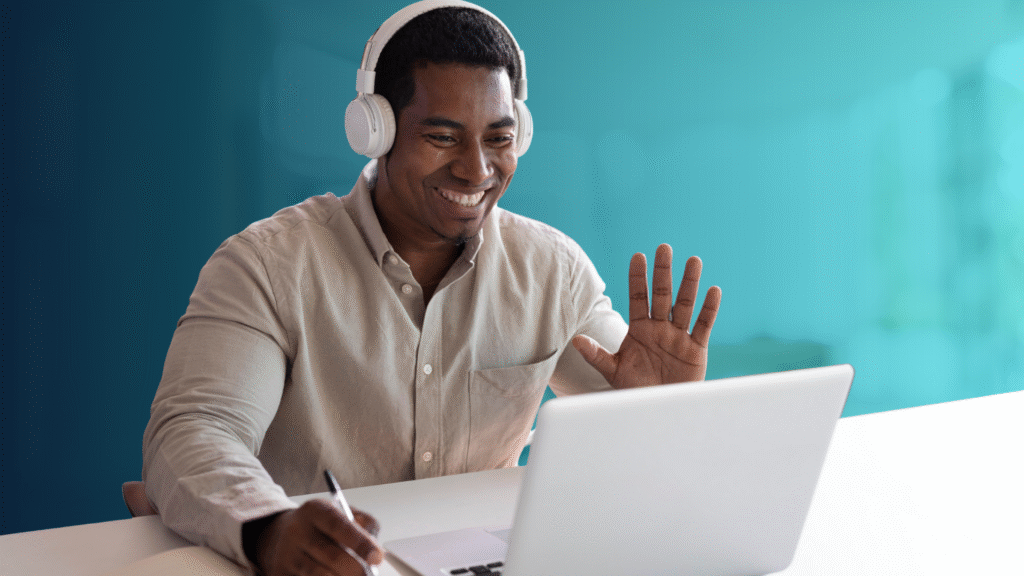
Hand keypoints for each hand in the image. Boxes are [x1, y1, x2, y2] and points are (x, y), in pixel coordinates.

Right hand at [256, 499, 384, 575]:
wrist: (281, 535)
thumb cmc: (320, 526)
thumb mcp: (341, 513)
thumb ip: (364, 524)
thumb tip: (375, 548)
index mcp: (315, 510)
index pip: (339, 526)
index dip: (361, 543)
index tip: (377, 557)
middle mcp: (297, 530)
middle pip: (333, 557)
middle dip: (356, 569)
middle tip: (367, 574)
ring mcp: (286, 555)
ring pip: (322, 575)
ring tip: (350, 574)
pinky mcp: (280, 573)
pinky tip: (333, 574)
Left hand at [573, 244, 720, 387]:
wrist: (658, 410)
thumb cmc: (634, 390)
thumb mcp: (614, 372)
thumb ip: (597, 355)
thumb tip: (575, 341)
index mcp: (639, 329)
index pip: (637, 298)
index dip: (638, 278)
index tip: (638, 256)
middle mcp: (659, 328)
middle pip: (662, 295)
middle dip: (663, 272)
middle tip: (664, 248)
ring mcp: (678, 337)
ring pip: (685, 305)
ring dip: (689, 283)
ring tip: (693, 261)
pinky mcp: (696, 349)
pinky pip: (703, 325)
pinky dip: (709, 309)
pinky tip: (713, 290)